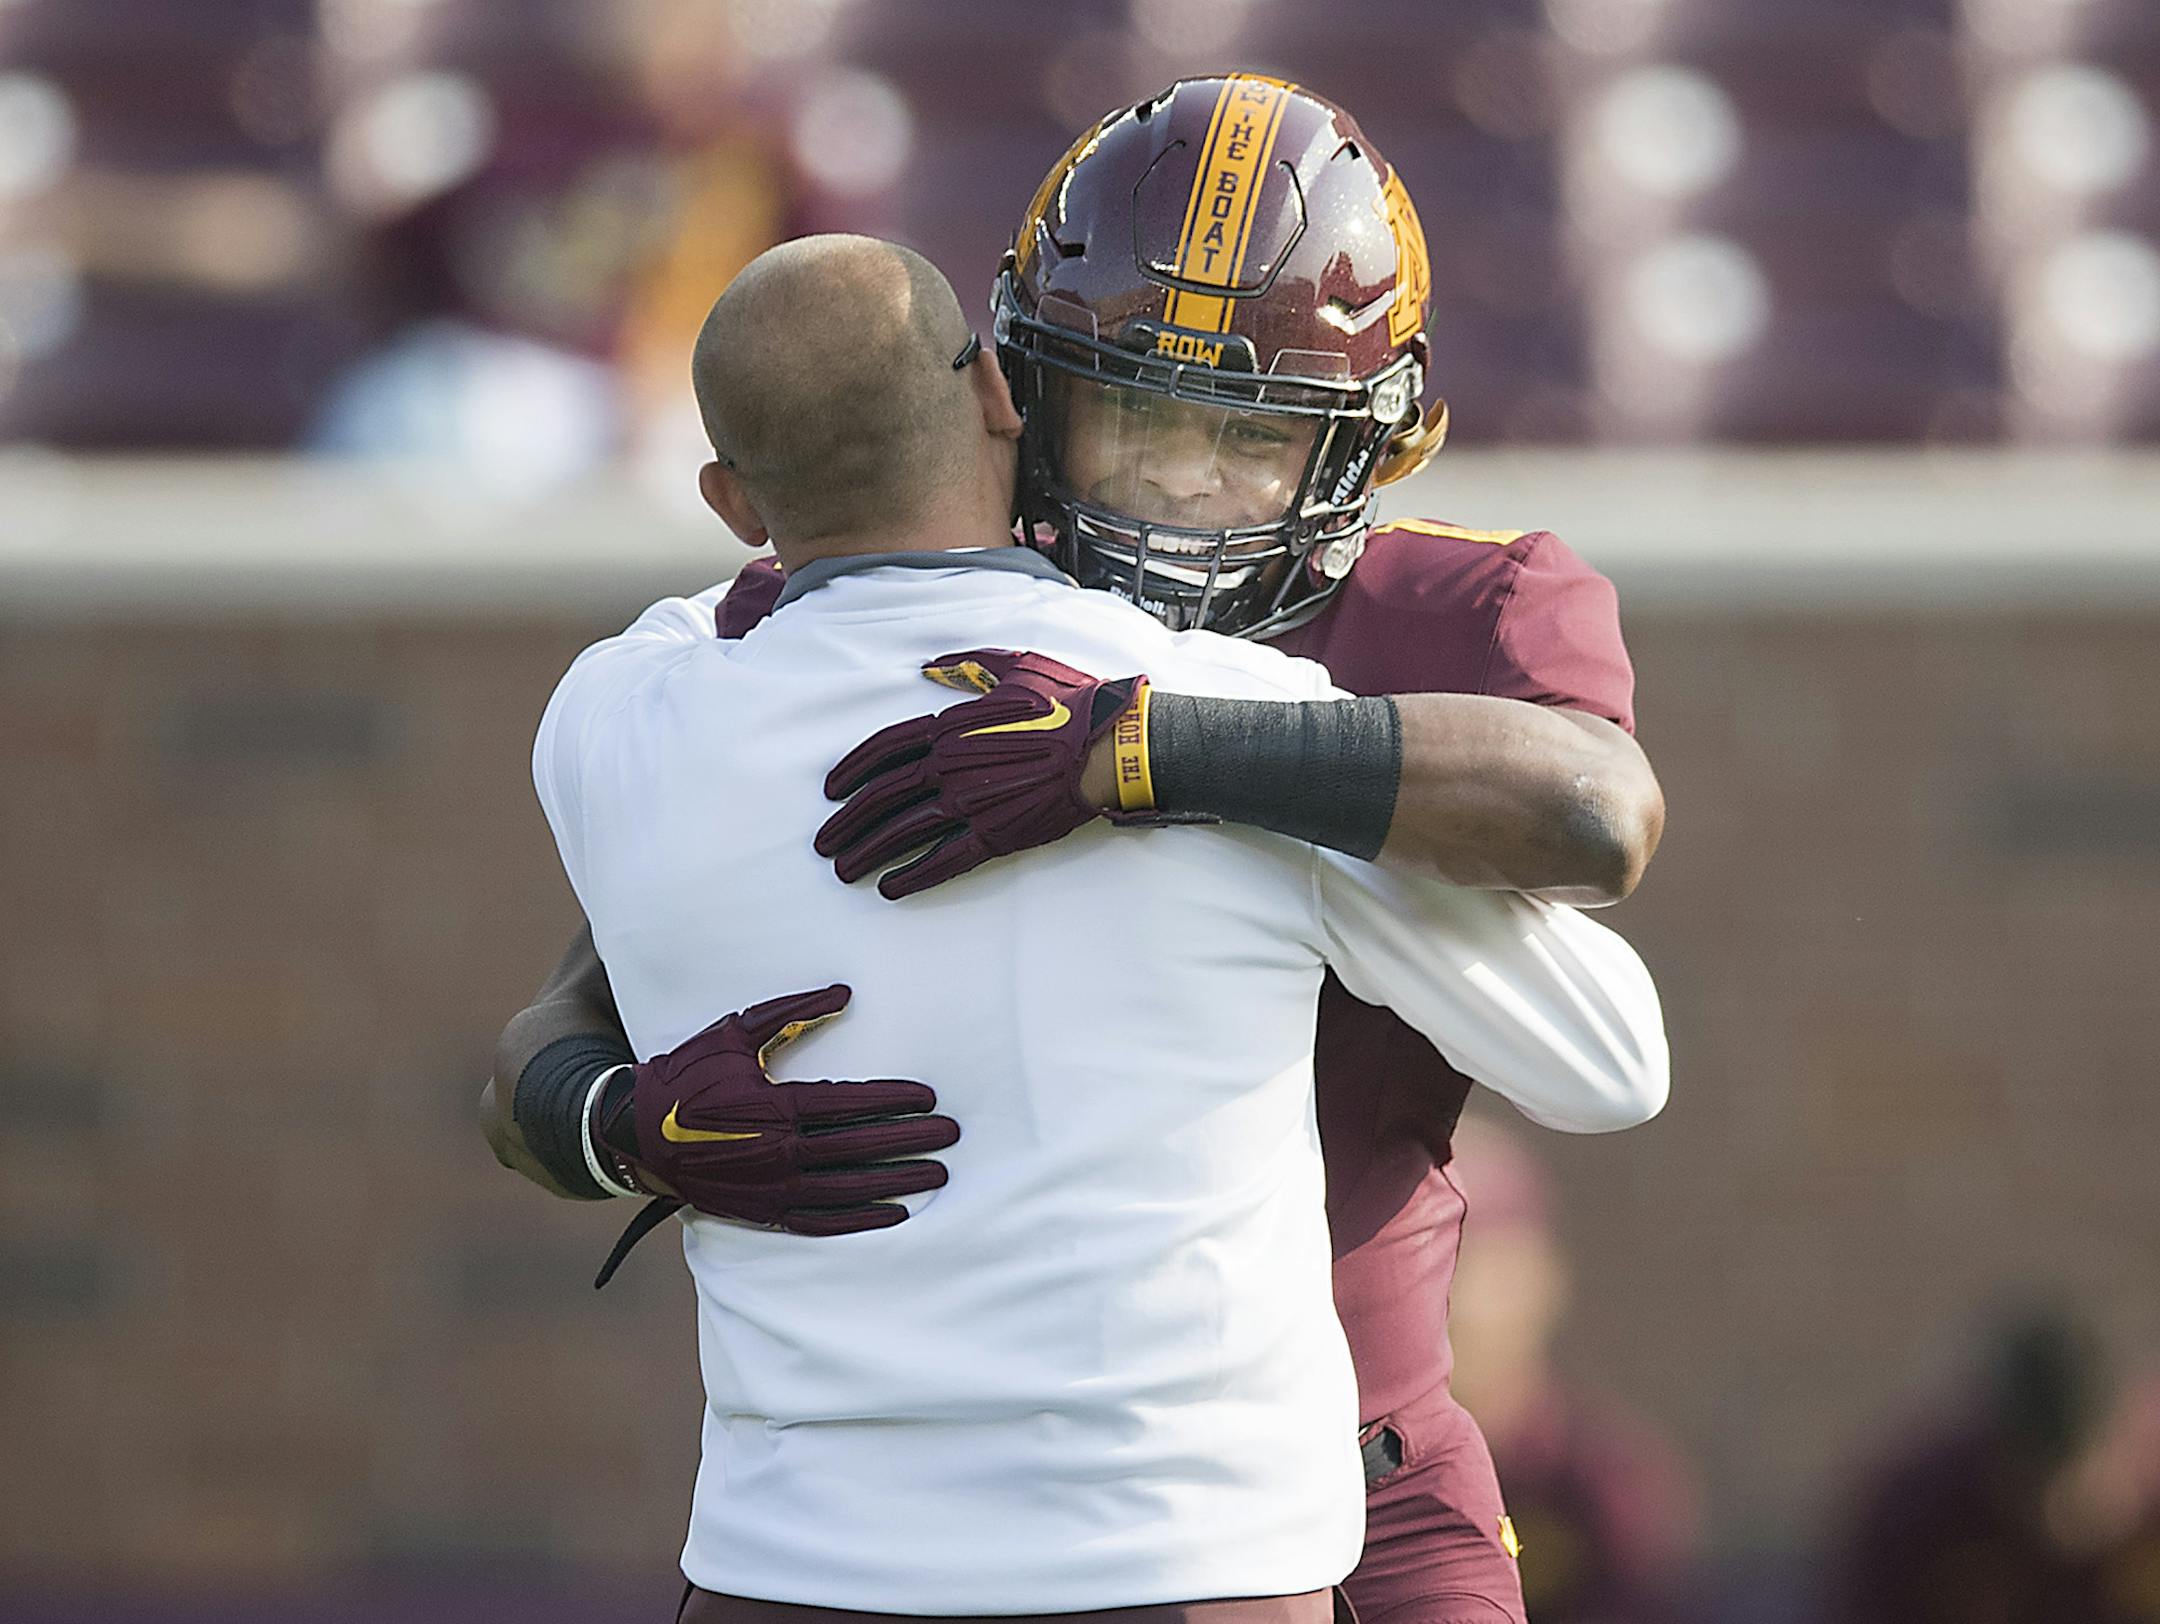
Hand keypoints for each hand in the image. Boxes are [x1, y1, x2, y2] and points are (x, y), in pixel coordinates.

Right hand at [599, 984, 957, 1235]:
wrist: (632, 1132)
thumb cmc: (685, 1075)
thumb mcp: (732, 1033)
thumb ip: (790, 1014)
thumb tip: (844, 993)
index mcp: (775, 1105)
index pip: (851, 1104)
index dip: (895, 1101)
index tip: (930, 1098)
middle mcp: (779, 1151)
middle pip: (860, 1148)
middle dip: (911, 1141)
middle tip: (951, 1135)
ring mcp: (771, 1187)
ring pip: (849, 1189)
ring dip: (897, 1181)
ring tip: (937, 1176)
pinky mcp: (763, 1211)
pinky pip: (821, 1221)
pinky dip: (861, 1220)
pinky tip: (894, 1214)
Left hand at [816, 648, 1146, 899]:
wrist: (1107, 744)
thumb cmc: (1068, 702)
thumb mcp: (1014, 666)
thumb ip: (967, 667)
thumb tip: (932, 667)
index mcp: (950, 725)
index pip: (883, 749)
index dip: (851, 770)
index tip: (830, 790)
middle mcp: (951, 765)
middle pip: (881, 796)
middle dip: (846, 821)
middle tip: (824, 842)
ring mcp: (970, 802)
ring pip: (902, 831)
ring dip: (867, 853)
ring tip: (843, 870)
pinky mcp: (995, 834)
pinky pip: (943, 859)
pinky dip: (912, 877)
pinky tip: (889, 888)